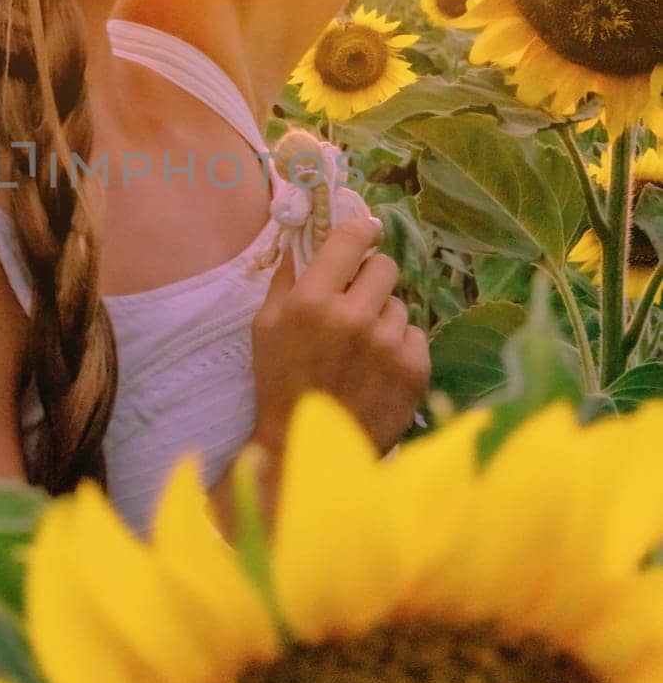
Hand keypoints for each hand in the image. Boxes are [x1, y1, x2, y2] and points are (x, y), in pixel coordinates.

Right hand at [251, 217, 429, 456]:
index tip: (364, 234)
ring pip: (400, 304)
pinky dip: (400, 347)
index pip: (350, 238)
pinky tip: (378, 369)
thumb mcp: (266, 327)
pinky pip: (416, 335)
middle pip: (384, 266)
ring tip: (363, 347)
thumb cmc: (280, 384)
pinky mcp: (414, 369)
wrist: (308, 451)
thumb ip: (287, 277)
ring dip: (384, 317)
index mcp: (311, 301)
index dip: (360, 231)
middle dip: (370, 280)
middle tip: (356, 302)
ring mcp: (388, 344)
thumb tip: (306, 235)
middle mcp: (353, 317)